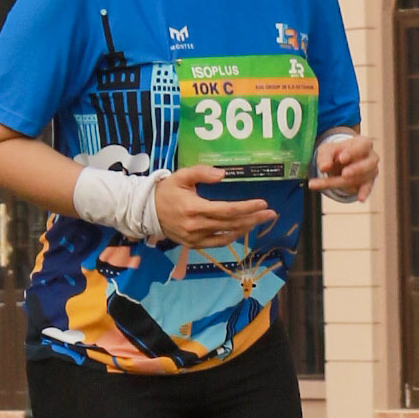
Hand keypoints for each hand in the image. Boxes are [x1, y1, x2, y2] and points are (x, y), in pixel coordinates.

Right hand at [153, 165, 274, 247]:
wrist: (147, 211)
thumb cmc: (167, 190)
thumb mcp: (181, 176)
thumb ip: (202, 173)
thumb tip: (223, 175)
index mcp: (194, 208)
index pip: (227, 210)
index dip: (247, 207)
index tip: (263, 203)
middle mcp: (196, 226)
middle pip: (232, 223)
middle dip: (253, 218)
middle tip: (271, 213)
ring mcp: (195, 238)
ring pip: (227, 235)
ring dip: (246, 228)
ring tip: (260, 220)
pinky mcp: (193, 245)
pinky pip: (218, 243)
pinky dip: (232, 237)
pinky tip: (242, 230)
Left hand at [316, 129, 379, 204]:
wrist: (341, 161)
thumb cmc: (336, 152)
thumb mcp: (327, 150)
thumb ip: (325, 157)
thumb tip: (323, 168)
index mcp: (363, 143)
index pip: (362, 145)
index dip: (352, 152)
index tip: (341, 158)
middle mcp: (371, 157)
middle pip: (368, 163)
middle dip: (356, 169)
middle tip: (344, 173)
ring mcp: (372, 170)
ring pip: (363, 177)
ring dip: (350, 181)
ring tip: (337, 182)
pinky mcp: (368, 182)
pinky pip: (367, 188)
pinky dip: (364, 193)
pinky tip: (360, 198)